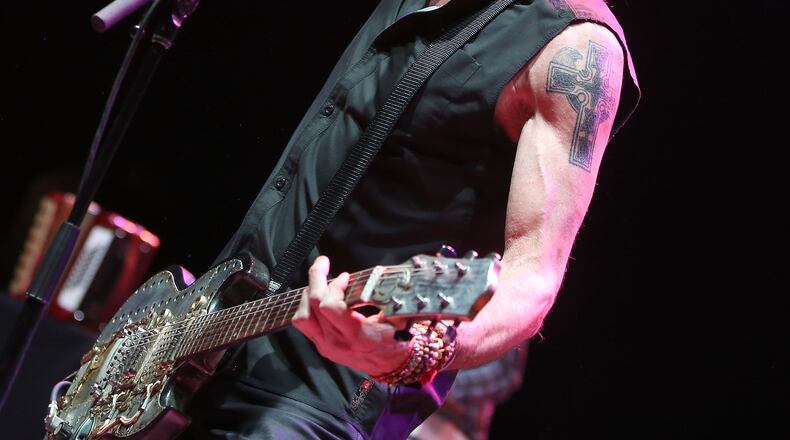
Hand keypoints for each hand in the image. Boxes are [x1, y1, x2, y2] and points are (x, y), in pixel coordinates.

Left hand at [292, 256, 410, 376]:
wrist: (390, 365)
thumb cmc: (396, 341)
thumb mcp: (399, 319)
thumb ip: (389, 298)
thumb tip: (382, 274)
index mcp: (357, 335)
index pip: (331, 307)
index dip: (335, 286)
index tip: (346, 277)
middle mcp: (337, 341)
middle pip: (313, 305)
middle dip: (316, 278)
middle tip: (323, 263)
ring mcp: (326, 345)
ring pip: (303, 316)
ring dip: (308, 294)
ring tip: (319, 282)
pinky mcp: (321, 346)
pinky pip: (304, 324)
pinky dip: (307, 307)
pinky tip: (317, 298)